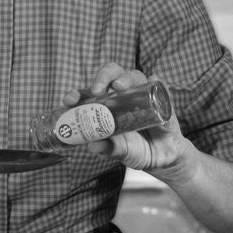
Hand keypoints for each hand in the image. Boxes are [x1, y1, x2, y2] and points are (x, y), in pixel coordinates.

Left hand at [63, 63, 184, 171]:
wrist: (161, 158)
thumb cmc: (136, 150)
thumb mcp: (121, 152)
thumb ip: (109, 149)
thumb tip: (93, 146)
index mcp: (105, 105)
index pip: (87, 93)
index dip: (77, 93)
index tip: (70, 100)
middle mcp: (122, 96)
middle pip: (111, 74)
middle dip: (102, 78)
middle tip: (97, 90)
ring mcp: (142, 95)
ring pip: (133, 76)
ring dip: (125, 78)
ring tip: (119, 87)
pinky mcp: (161, 98)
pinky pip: (159, 85)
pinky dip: (156, 81)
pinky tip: (154, 80)